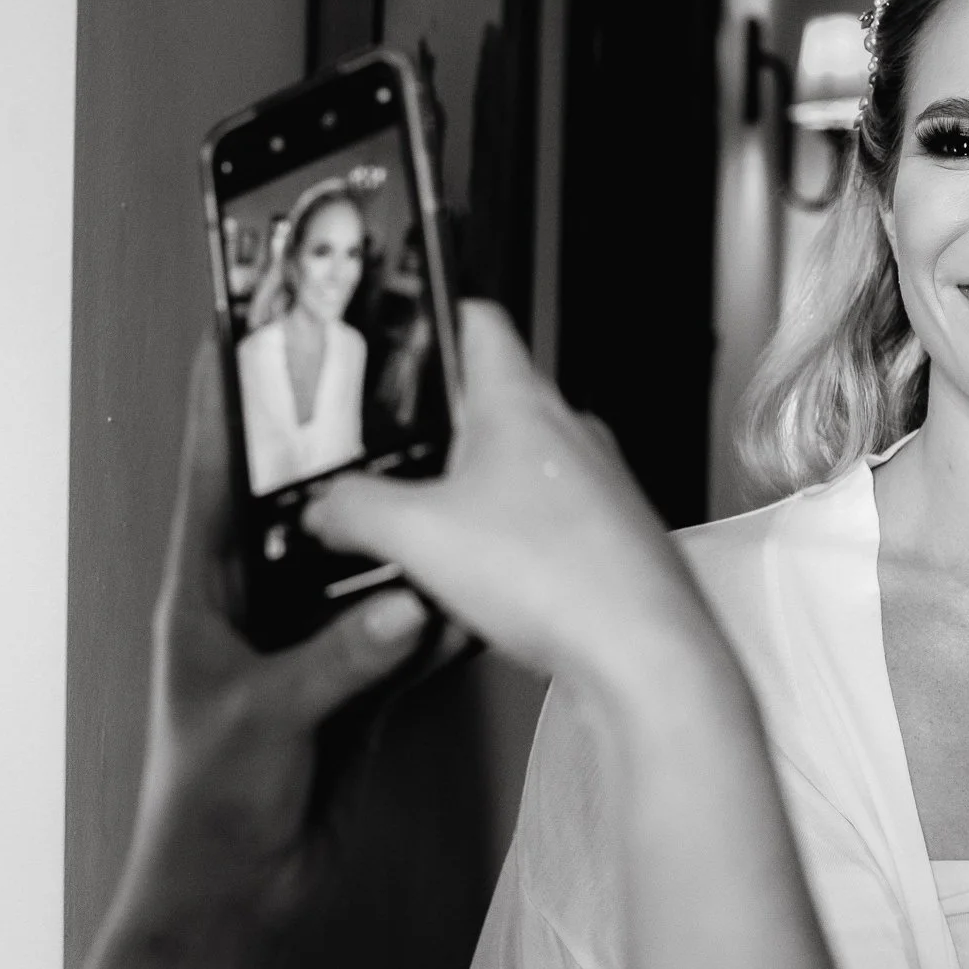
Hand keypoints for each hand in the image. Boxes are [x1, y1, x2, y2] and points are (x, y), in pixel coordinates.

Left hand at [123, 344, 432, 927]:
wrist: (235, 898)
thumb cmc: (211, 808)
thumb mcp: (265, 720)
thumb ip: (338, 660)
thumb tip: (405, 601)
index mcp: (203, 598)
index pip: (211, 478)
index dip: (220, 403)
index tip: (230, 328)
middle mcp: (253, 609)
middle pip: (295, 505)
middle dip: (332, 447)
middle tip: (376, 380)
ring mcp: (304, 646)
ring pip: (358, 564)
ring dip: (398, 528)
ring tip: (444, 464)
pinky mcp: (350, 688)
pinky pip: (400, 631)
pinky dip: (435, 610)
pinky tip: (475, 581)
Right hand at [304, 302, 720, 706]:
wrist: (643, 655)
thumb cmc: (554, 575)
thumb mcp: (416, 538)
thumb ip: (354, 511)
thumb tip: (325, 506)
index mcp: (520, 402)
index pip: (479, 321)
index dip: (436, 314)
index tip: (403, 326)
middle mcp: (568, 431)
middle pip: (494, 400)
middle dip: (438, 426)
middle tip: (388, 454)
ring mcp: (598, 484)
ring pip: (521, 465)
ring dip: (474, 490)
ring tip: (425, 530)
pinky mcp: (612, 538)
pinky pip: (548, 520)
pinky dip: (510, 539)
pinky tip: (483, 583)